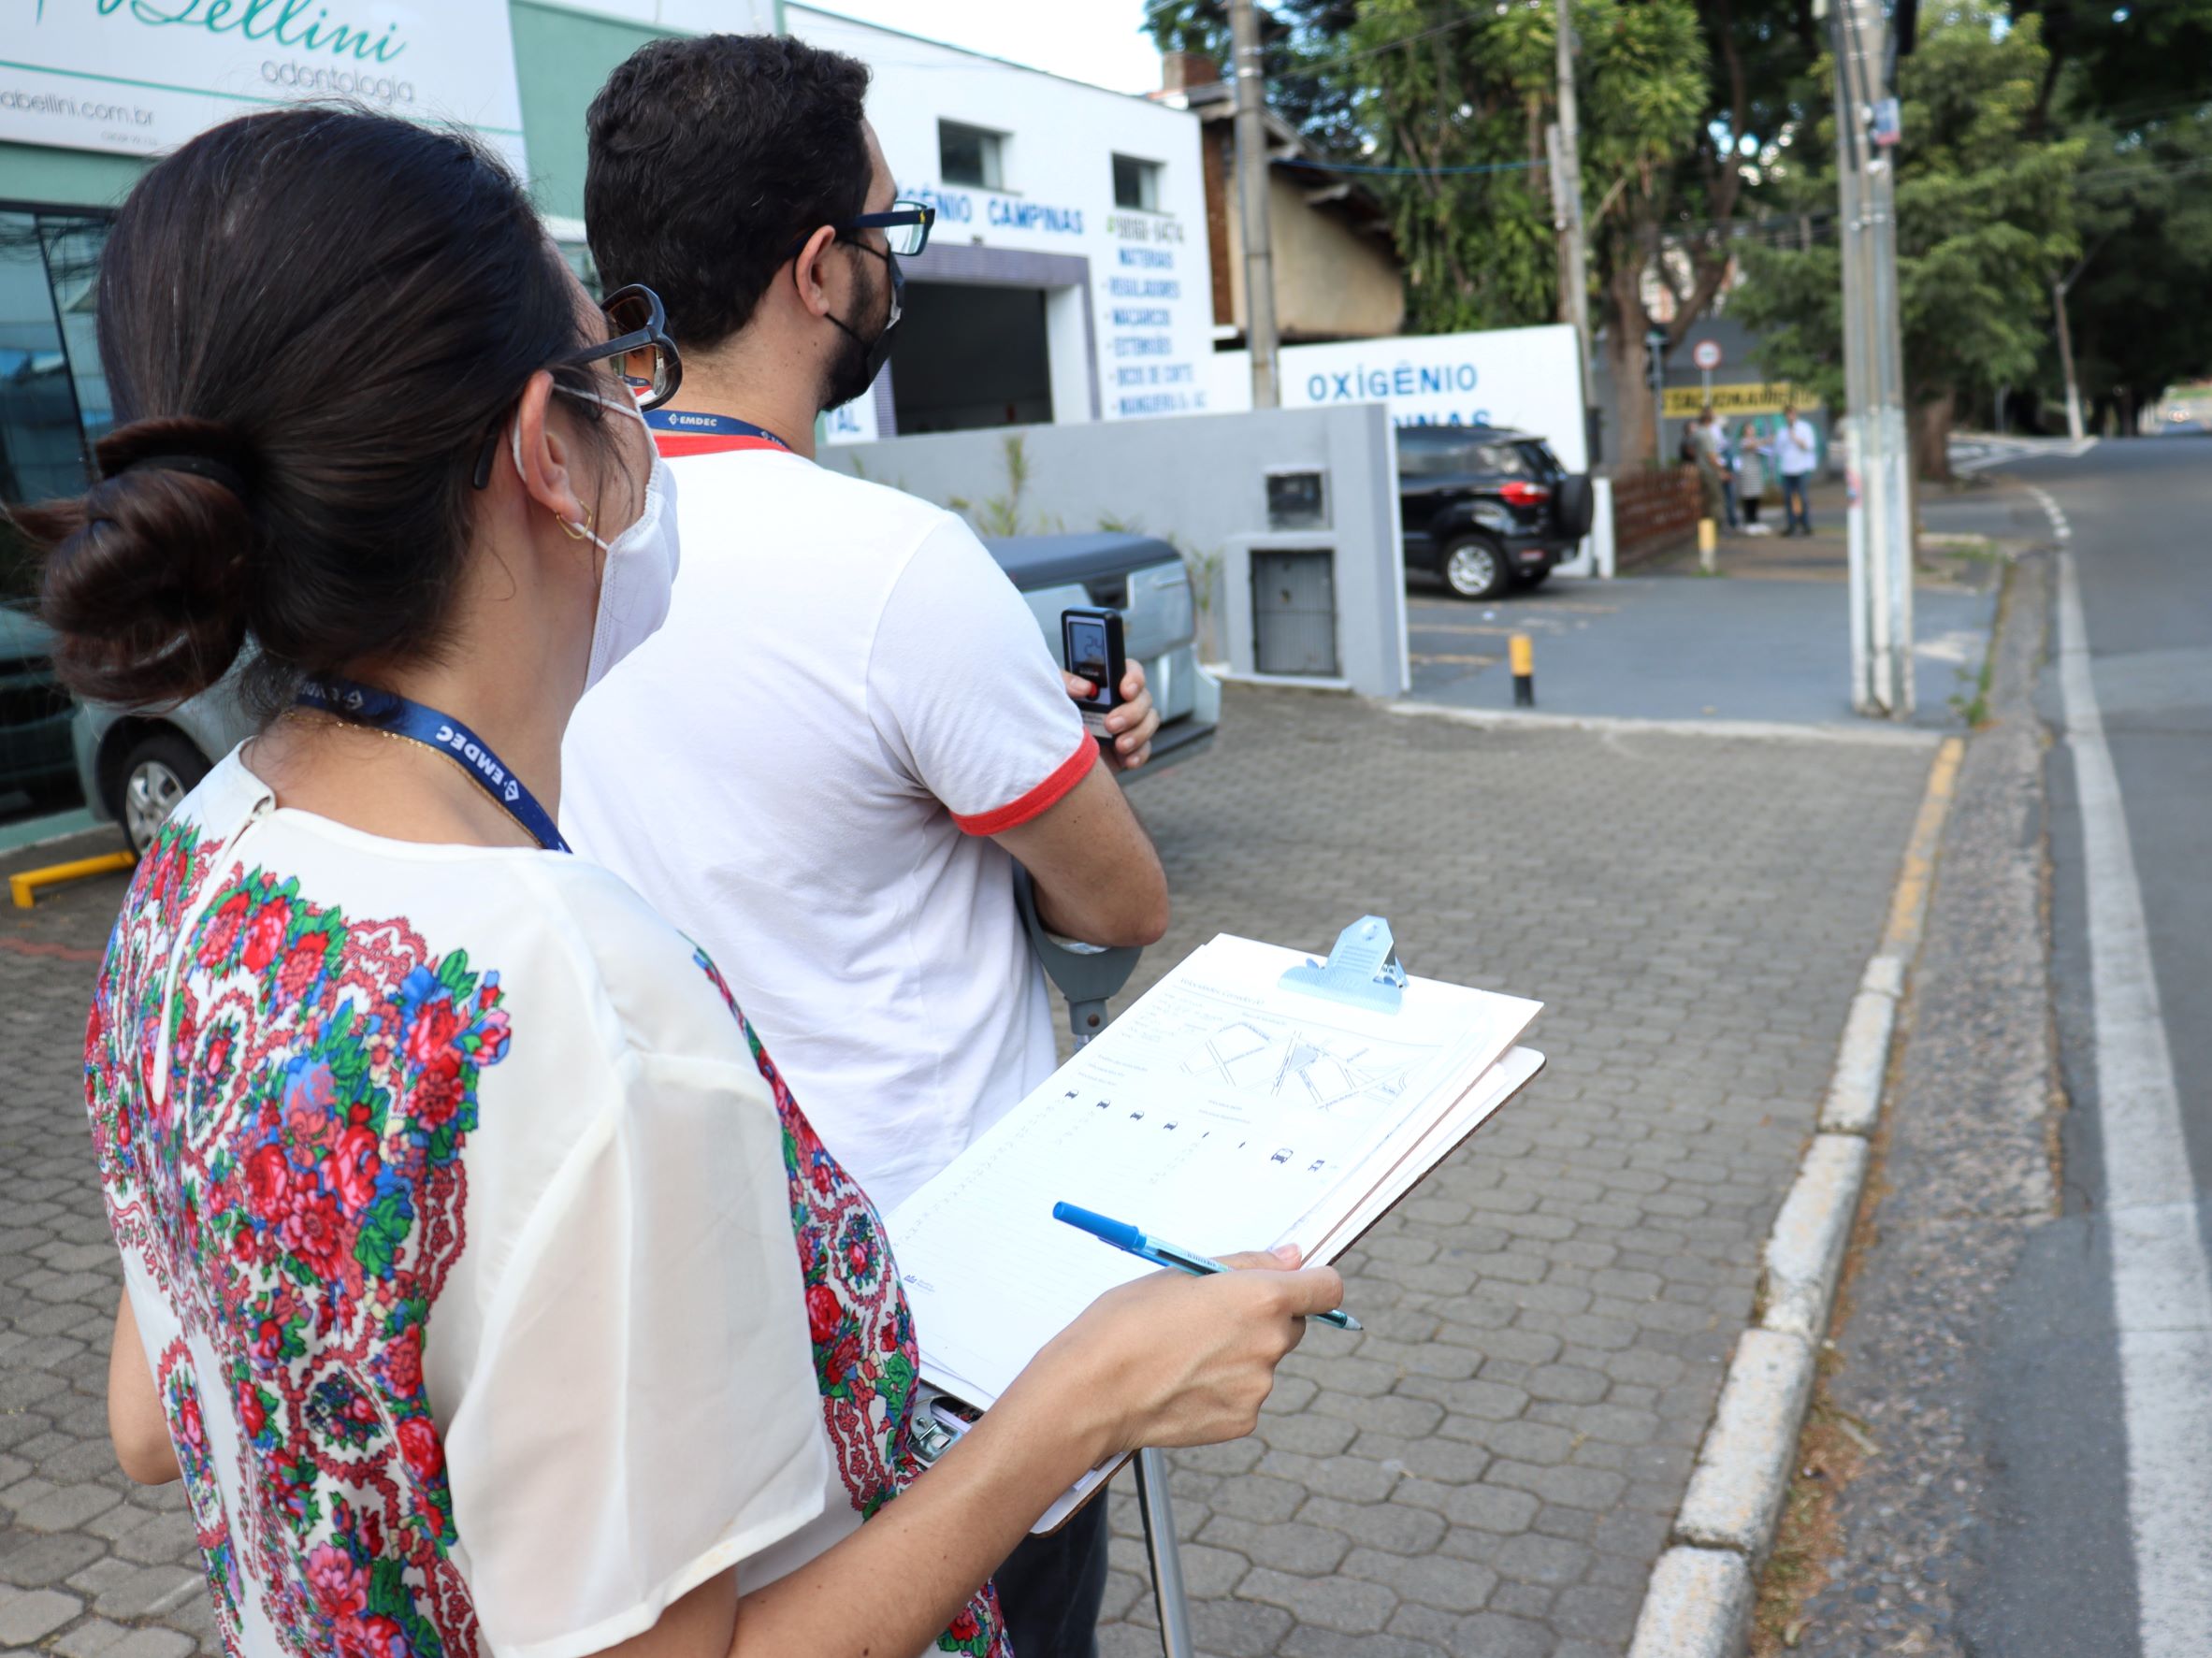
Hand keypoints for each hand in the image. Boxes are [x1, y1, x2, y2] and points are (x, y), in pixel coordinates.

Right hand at [1008, 1244, 1344, 1464]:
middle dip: (1264, 1317)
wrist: (1091, 1393)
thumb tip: (1291, 1259)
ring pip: (1263, 1361)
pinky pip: (1244, 1395)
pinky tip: (1181, 1382)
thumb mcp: (1180, 1273)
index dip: (1313, 1282)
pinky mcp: (1241, 1421)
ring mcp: (1257, 1388)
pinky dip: (1222, 1387)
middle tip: (1211, 1316)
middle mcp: (1270, 1344)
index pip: (1327, 1288)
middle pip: (1292, 1324)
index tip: (1296, 1282)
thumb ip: (1246, 1265)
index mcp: (1261, 1298)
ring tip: (1182, 1353)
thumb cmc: (1126, 1323)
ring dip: (1238, 1354)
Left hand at [1063, 660, 1159, 772]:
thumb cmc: (1053, 718)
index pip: (1130, 670)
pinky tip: (1127, 759)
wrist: (1054, 757)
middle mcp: (1121, 700)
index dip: (1134, 677)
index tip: (1125, 690)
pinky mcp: (1131, 747)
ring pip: (1150, 721)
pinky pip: (1146, 747)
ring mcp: (1129, 724)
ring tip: (1119, 746)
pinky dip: (1139, 754)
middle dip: (1132, 712)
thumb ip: (1065, 682)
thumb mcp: (1054, 694)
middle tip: (1111, 724)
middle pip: (1144, 697)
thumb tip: (1084, 687)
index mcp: (1106, 683)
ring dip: (1138, 733)